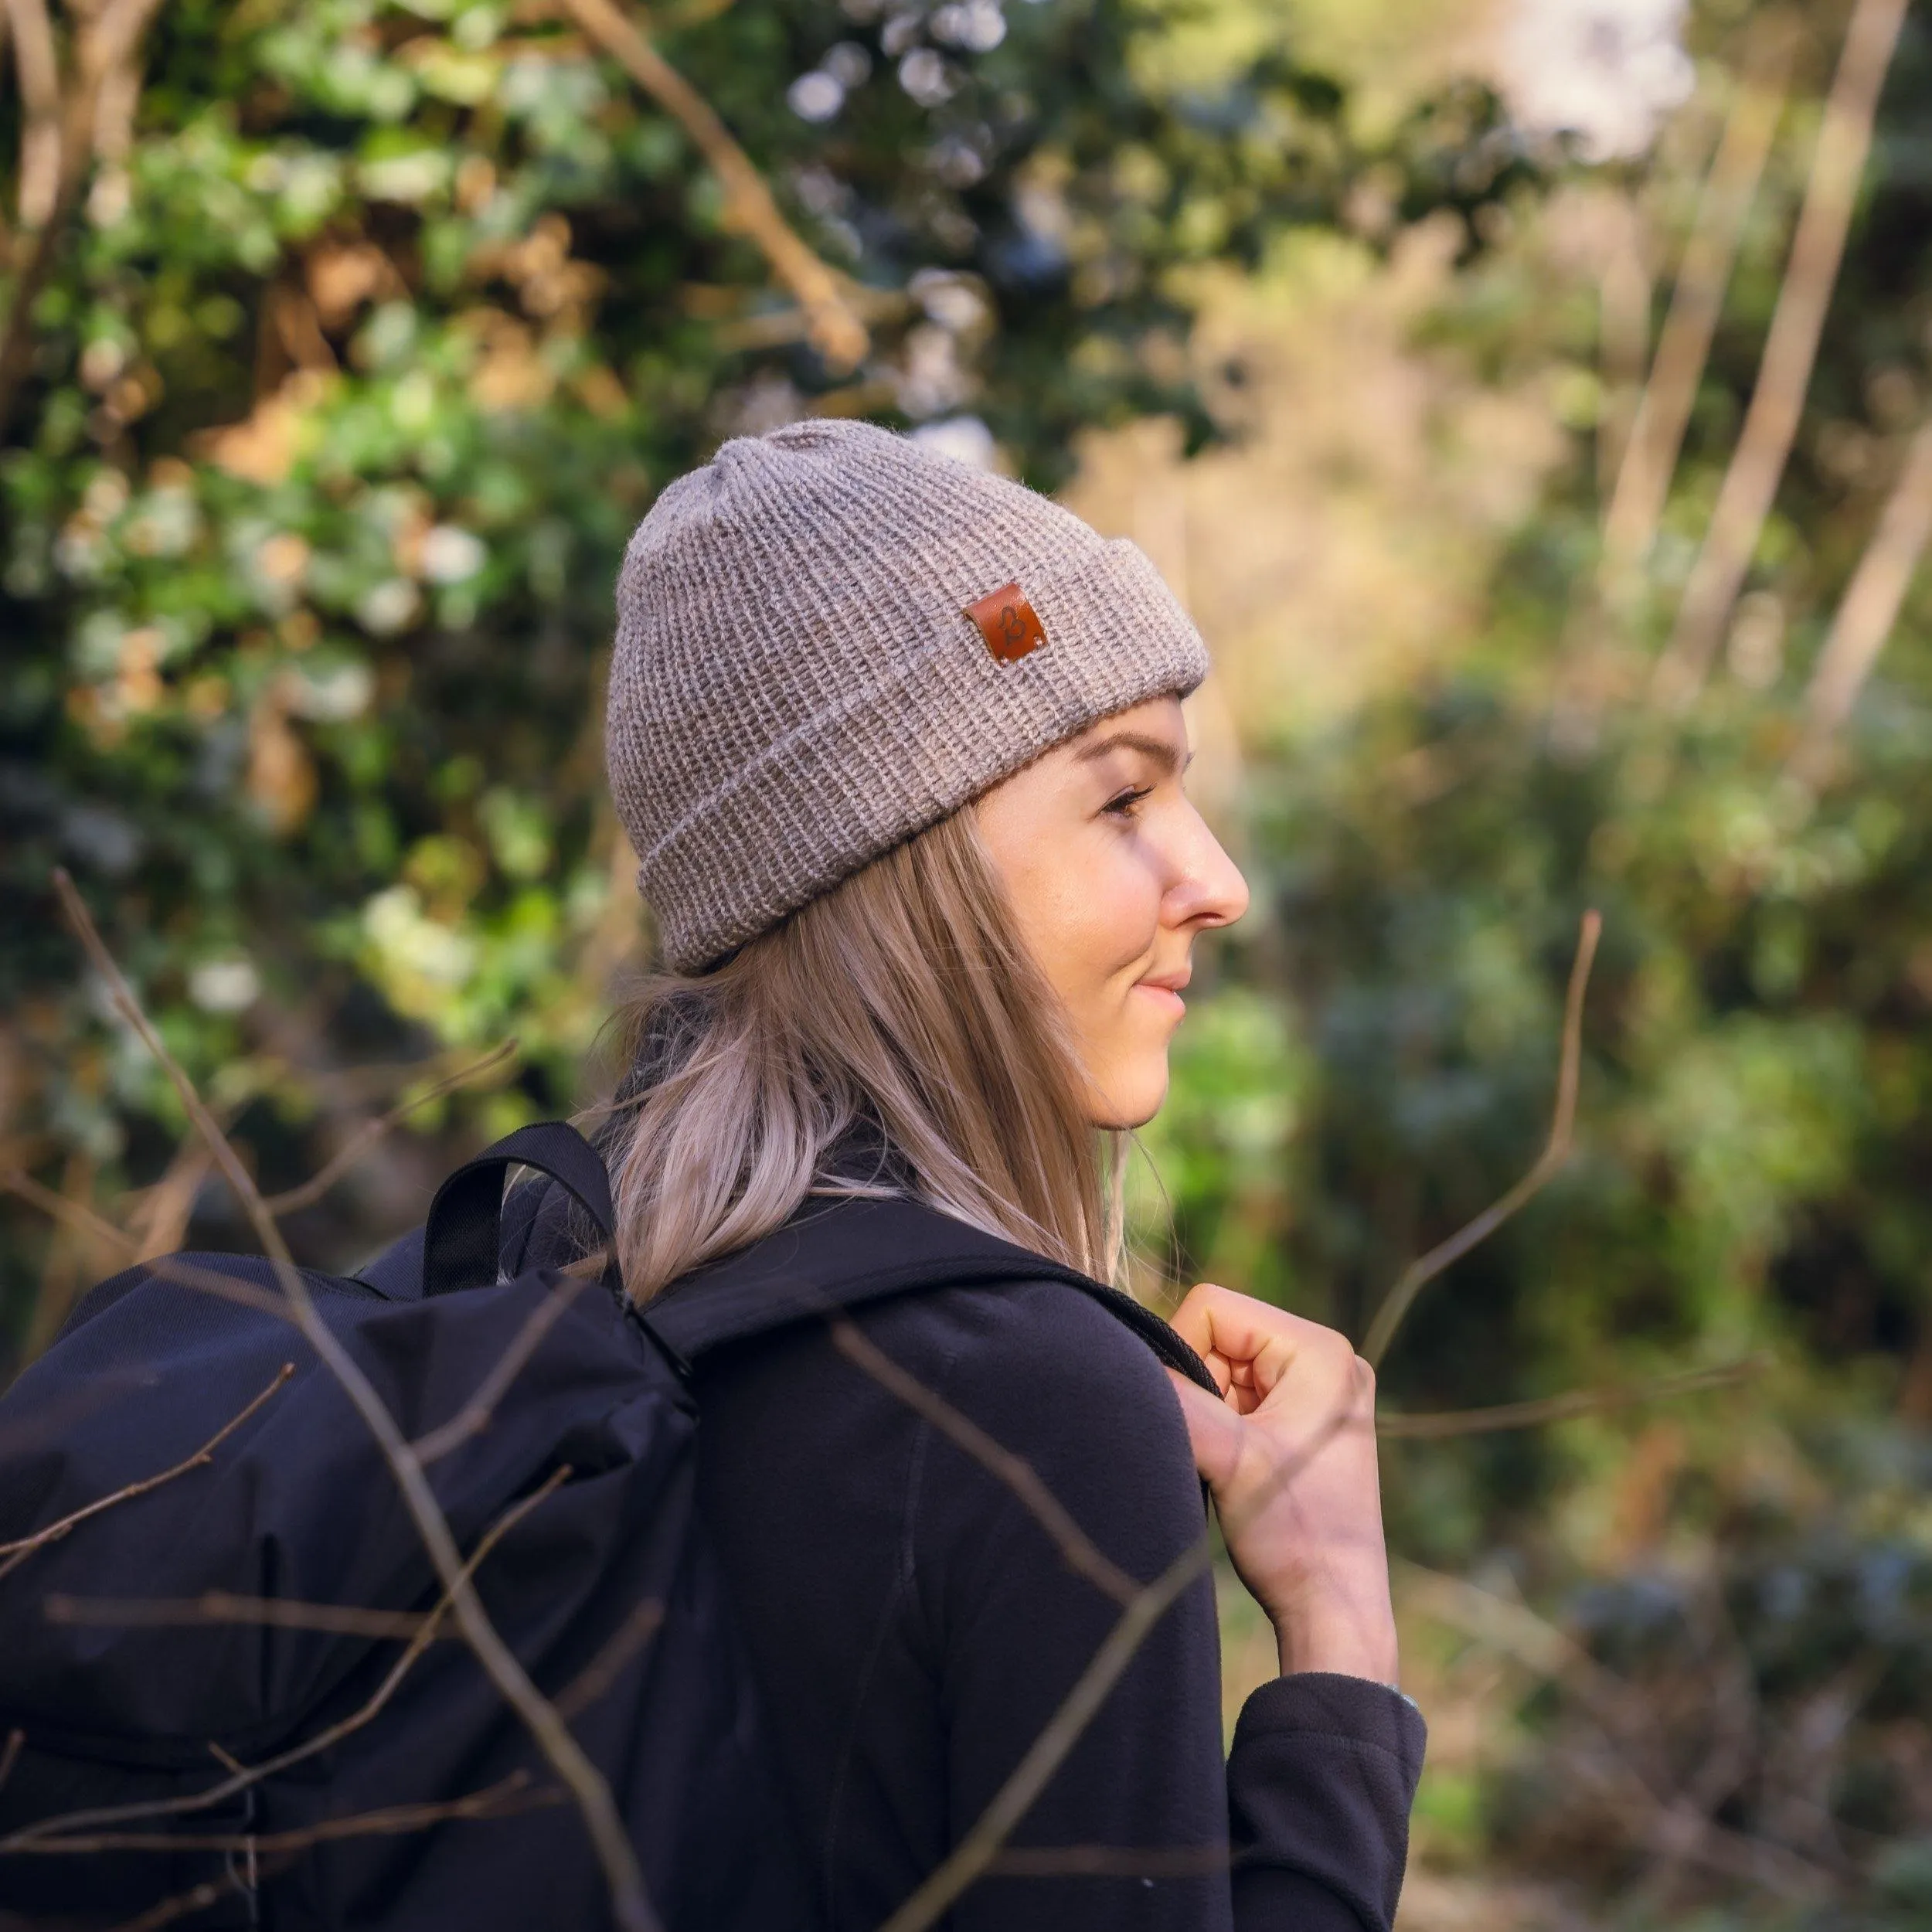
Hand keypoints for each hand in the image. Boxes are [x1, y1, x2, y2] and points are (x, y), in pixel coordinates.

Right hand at [1165, 1283, 1397, 1685]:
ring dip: (1211, 1412)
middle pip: (1219, 1336)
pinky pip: (1240, 1398)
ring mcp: (1319, 1391)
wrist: (1334, 1611)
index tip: (1198, 1420)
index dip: (1182, 1353)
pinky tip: (1241, 1472)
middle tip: (1222, 1449)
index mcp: (1321, 1350)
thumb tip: (1115, 1363)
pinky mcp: (1306, 1421)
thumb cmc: (1294, 1536)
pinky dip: (1225, 1429)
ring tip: (1233, 1465)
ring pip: (1223, 1369)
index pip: (1213, 1307)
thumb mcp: (1226, 1458)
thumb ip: (1173, 1399)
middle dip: (1201, 1388)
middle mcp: (1328, 1360)